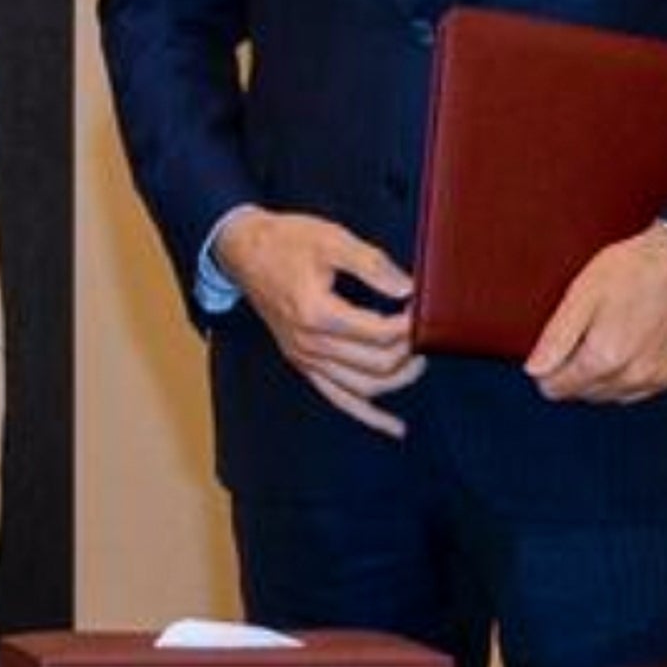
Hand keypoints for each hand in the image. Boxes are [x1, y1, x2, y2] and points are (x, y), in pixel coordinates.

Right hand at [220, 206, 420, 436]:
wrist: (243, 251)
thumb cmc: (285, 242)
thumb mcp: (331, 240)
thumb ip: (372, 265)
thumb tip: (407, 289)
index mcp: (316, 313)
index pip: (380, 333)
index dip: (410, 323)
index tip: (422, 306)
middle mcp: (309, 343)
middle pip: (377, 364)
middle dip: (409, 350)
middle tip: (424, 328)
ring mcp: (304, 358)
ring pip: (365, 388)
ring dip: (398, 379)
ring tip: (418, 360)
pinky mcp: (303, 363)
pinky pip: (340, 399)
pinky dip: (369, 416)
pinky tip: (394, 426)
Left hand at [527, 225, 666, 403]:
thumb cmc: (630, 270)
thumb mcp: (581, 295)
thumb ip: (556, 338)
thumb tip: (534, 370)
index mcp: (605, 357)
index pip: (558, 388)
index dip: (545, 371)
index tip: (548, 350)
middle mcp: (633, 376)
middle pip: (583, 393)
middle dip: (570, 375)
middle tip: (573, 340)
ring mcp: (658, 378)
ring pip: (610, 396)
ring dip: (596, 380)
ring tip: (596, 342)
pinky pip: (637, 391)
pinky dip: (622, 380)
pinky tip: (620, 353)